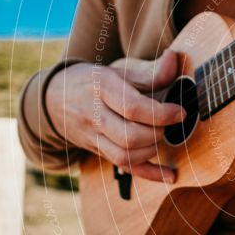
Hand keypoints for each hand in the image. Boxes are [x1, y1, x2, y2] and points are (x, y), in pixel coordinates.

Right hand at [45, 48, 185, 181]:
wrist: (54, 98)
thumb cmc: (93, 81)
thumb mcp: (118, 70)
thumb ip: (150, 71)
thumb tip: (175, 59)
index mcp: (101, 87)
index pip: (133, 107)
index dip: (162, 113)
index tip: (179, 113)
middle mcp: (94, 114)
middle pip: (129, 136)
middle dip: (157, 133)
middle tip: (168, 124)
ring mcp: (92, 136)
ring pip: (125, 156)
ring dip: (152, 150)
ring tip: (160, 136)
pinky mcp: (96, 151)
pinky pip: (124, 168)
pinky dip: (150, 174)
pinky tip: (169, 175)